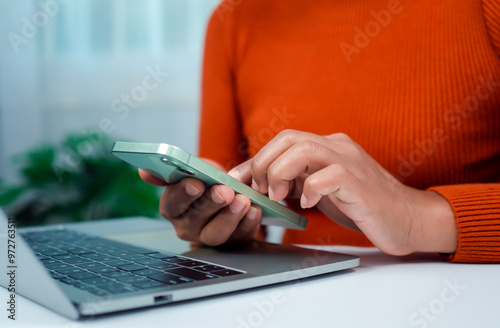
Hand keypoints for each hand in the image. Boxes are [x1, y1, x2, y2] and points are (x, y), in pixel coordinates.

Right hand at [139, 159, 261, 245]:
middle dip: (211, 204)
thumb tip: (144, 171)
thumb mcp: (190, 168)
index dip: (183, 194)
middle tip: (224, 191)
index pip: (172, 203)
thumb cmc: (206, 179)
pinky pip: (240, 237)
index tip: (195, 183)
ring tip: (242, 200)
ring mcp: (209, 236)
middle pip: (195, 219)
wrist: (228, 189)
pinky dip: (248, 224)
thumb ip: (170, 170)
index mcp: (172, 207)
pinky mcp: (232, 242)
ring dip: (230, 217)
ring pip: (216, 234)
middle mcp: (187, 226)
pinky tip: (255, 210)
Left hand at [229, 130, 456, 254]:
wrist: (407, 219)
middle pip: (288, 138)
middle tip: (263, 190)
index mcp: (326, 147)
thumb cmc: (360, 205)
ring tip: (280, 195)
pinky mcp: (360, 184)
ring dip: (281, 172)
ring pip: (304, 149)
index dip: (256, 158)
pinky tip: (309, 205)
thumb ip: (294, 180)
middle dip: (264, 163)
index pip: (283, 140)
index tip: (239, 181)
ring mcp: (350, 162)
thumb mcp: (318, 189)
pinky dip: (311, 189)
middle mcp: (337, 147)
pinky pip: (330, 176)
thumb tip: (260, 182)